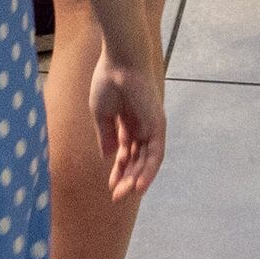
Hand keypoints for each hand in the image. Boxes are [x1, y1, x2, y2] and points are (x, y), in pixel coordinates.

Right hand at [88, 53, 164, 200]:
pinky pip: (156, 153)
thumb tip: (109, 156)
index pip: (126, 153)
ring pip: (147, 160)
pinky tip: (139, 185)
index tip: (110, 186)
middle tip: (116, 196)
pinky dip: (149, 170)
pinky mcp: (158, 126)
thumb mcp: (101, 114)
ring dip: (137, 178)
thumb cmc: (108, 81)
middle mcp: (141, 127)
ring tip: (125, 194)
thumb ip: (107, 135)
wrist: (119, 62)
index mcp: (127, 122)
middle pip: (137, 160)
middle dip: (126, 178)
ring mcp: (151, 126)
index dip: (119, 170)